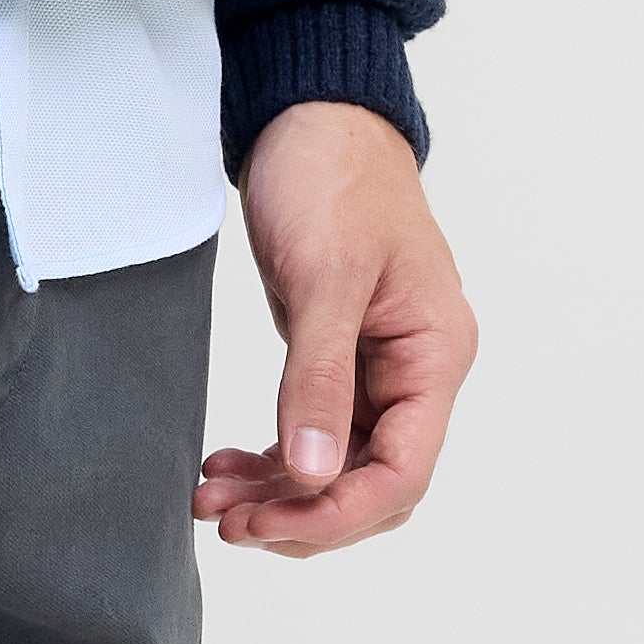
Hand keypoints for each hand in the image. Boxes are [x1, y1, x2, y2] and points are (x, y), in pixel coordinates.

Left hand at [194, 102, 474, 559]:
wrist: (312, 118)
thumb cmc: (333, 178)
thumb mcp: (324, 276)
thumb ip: (318, 378)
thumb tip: (311, 472)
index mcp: (434, 355)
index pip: (402, 472)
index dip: (336, 512)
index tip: (265, 526)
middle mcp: (416, 373)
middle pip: (371, 484)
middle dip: (300, 513)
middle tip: (225, 520)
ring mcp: (377, 370)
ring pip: (335, 467)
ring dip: (277, 493)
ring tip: (209, 498)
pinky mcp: (338, 360)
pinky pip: (312, 436)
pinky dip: (271, 461)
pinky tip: (225, 466)